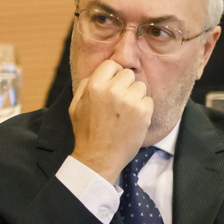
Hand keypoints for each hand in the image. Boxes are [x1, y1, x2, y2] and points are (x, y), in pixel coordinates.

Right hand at [69, 59, 154, 184]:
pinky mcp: (143, 112)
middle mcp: (112, 90)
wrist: (99, 158)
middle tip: (119, 103)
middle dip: (125, 85)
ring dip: (135, 97)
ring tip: (125, 113)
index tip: (114, 85)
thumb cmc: (86, 132)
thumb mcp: (76, 105)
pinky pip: (148, 101)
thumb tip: (102, 71)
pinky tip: (132, 121)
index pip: (112, 64)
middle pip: (128, 74)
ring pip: (140, 86)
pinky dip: (143, 110)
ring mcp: (129, 101)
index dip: (113, 74)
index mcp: (94, 86)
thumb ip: (86, 85)